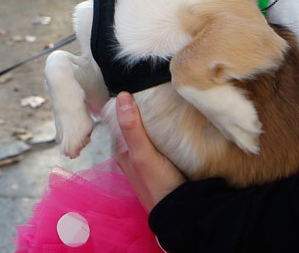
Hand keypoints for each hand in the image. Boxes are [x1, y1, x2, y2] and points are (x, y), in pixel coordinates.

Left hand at [114, 92, 185, 210]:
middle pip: (134, 126)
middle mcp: (131, 155)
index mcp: (122, 151)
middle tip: (155, 91)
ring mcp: (146, 160)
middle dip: (142, 111)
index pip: (119, 120)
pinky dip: (163, 133)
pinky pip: (159, 143)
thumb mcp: (142, 154)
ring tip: (166, 104)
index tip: (138, 86)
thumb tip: (122, 96)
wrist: (179, 212)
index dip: (126, 103)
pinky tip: (173, 126)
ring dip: (153, 122)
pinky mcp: (161, 165)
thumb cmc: (157, 184)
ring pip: (146, 134)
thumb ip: (132, 128)